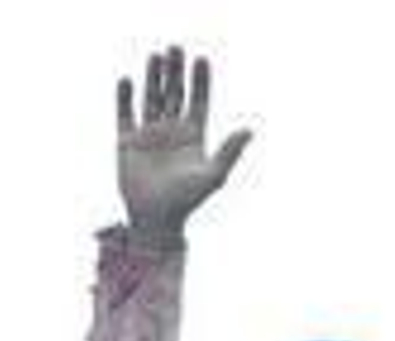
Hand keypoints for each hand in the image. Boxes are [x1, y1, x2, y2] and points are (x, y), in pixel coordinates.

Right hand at [118, 46, 251, 246]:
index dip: (200, 81)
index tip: (202, 59)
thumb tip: (249, 130)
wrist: (157, 218)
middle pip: (175, 94)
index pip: (198, 101)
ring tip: (156, 55)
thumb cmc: (189, 201)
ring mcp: (149, 134)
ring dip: (153, 77)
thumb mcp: (213, 175)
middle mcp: (172, 131)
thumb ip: (230, 151)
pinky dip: (125, 97)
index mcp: (194, 137)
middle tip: (176, 47)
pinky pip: (125, 113)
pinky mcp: (127, 141)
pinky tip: (128, 80)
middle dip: (176, 71)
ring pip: (152, 98)